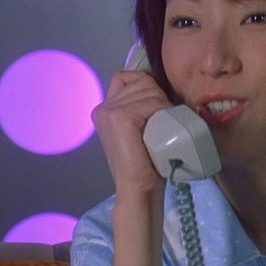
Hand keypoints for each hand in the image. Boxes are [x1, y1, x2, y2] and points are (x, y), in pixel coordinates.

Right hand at [92, 70, 168, 197]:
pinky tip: (160, 130)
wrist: (137, 188)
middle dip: (158, 96)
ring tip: (161, 129)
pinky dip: (162, 113)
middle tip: (162, 122)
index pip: (129, 77)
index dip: (148, 87)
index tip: (157, 109)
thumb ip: (140, 109)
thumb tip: (159, 90)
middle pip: (141, 81)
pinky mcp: (119, 117)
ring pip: (149, 90)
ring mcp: (109, 111)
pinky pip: (151, 102)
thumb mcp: (139, 129)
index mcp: (104, 109)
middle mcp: (103, 107)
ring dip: (163, 106)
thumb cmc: (145, 162)